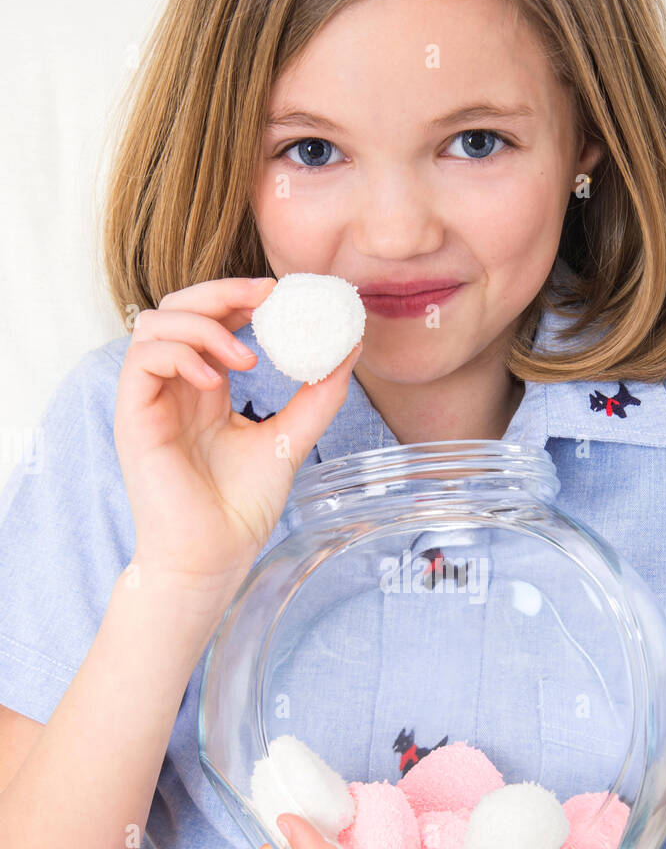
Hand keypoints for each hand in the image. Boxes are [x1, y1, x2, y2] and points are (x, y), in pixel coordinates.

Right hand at [114, 276, 362, 594]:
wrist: (214, 557)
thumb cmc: (241, 508)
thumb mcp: (290, 438)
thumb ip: (317, 395)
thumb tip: (349, 347)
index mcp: (204, 388)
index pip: (210, 319)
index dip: (240, 296)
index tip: (282, 293)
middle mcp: (173, 387)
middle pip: (178, 308)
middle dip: (222, 291)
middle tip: (268, 297)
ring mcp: (150, 399)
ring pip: (155, 323)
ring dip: (203, 324)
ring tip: (246, 357)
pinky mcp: (133, 416)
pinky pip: (142, 358)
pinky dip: (181, 354)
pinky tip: (216, 380)